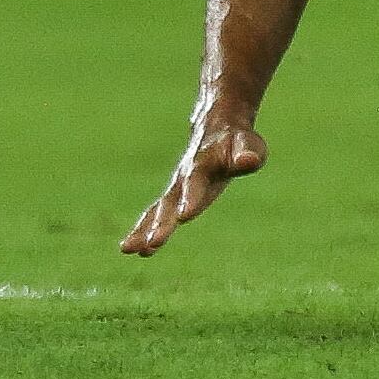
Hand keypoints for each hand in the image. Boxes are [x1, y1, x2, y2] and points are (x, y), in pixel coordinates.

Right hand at [121, 119, 266, 255]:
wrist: (217, 127)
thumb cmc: (237, 141)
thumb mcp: (248, 144)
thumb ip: (247, 153)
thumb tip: (249, 160)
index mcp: (203, 164)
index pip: (195, 182)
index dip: (191, 198)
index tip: (184, 216)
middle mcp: (184, 177)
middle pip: (171, 202)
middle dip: (162, 223)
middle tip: (152, 243)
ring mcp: (176, 188)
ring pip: (157, 210)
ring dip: (144, 230)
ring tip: (129, 249)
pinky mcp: (173, 197)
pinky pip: (155, 215)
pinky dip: (144, 230)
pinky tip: (135, 250)